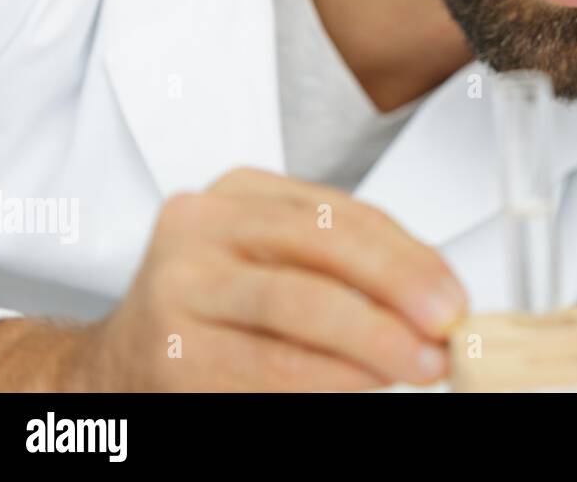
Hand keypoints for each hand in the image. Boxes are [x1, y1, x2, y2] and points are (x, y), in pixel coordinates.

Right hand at [59, 167, 467, 390]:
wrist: (123, 365)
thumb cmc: (219, 310)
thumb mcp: (277, 262)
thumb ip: (349, 265)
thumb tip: (437, 293)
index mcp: (239, 194)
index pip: (342, 213)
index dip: (409, 255)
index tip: (454, 294)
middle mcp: (201, 229)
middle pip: (321, 250)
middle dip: (397, 290)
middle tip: (445, 328)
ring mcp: (179, 289)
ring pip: (298, 307)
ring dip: (373, 340)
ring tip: (417, 362)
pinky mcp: (172, 353)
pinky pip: (270, 366)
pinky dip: (331, 377)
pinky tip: (366, 382)